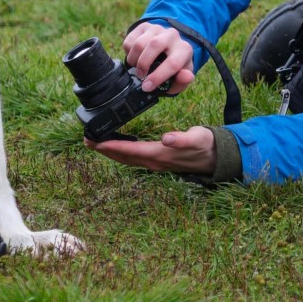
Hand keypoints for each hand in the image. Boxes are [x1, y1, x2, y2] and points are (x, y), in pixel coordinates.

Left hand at [88, 125, 214, 175]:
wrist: (215, 156)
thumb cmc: (205, 144)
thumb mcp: (196, 138)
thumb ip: (182, 139)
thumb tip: (167, 139)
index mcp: (160, 154)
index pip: (131, 150)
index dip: (113, 146)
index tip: (97, 142)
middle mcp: (154, 162)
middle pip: (123, 157)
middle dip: (105, 149)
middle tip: (87, 141)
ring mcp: (155, 163)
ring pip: (127, 159)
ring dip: (111, 152)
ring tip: (96, 143)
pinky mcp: (157, 161)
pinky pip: (134, 157)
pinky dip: (122, 151)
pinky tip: (118, 145)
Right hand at [122, 22, 195, 92]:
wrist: (166, 51)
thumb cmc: (172, 69)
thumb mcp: (179, 79)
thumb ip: (183, 81)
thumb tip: (187, 76)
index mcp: (185, 50)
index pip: (173, 62)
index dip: (158, 76)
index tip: (146, 87)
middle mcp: (172, 35)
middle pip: (154, 45)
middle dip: (143, 64)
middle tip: (140, 75)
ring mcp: (158, 29)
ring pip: (140, 43)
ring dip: (134, 60)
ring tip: (137, 68)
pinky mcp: (144, 27)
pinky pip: (130, 40)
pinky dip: (128, 53)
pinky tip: (135, 58)